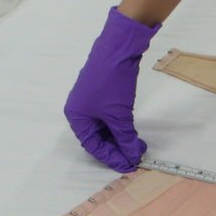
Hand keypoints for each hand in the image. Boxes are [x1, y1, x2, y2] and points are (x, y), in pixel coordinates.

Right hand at [64, 7, 158, 171]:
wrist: (118, 50)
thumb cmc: (111, 83)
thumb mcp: (119, 115)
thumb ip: (126, 138)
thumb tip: (133, 156)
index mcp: (77, 117)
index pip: (93, 146)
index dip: (111, 157)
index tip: (128, 165)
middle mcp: (81, 111)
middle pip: (99, 138)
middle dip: (118, 149)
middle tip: (136, 157)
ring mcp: (92, 102)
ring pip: (106, 129)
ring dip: (122, 139)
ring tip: (138, 147)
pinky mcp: (103, 95)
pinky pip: (110, 118)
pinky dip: (122, 127)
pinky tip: (134, 134)